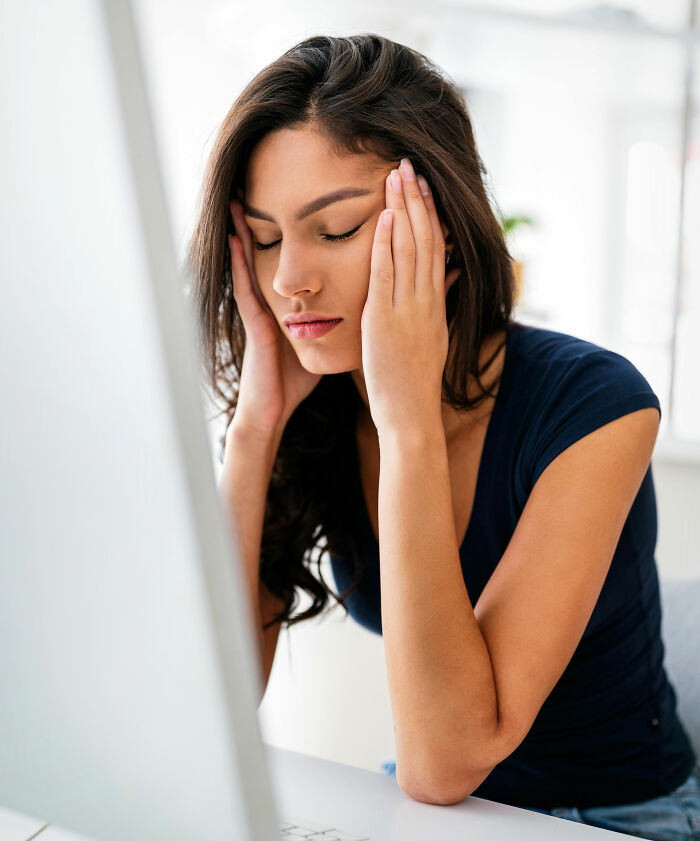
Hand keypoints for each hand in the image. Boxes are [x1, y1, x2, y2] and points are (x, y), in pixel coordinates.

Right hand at [227, 198, 322, 441]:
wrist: (276, 408)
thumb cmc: (297, 379)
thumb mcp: (321, 343)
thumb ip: (338, 324)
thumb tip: (368, 310)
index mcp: (295, 301)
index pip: (301, 258)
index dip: (305, 232)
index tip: (313, 200)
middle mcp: (275, 298)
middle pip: (276, 252)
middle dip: (275, 221)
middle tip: (271, 185)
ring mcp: (261, 307)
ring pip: (254, 260)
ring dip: (247, 230)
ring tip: (241, 197)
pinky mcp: (254, 321)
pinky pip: (244, 284)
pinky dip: (237, 260)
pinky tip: (233, 237)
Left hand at [361, 159, 459, 435]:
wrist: (411, 414)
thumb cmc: (414, 382)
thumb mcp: (432, 337)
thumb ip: (437, 303)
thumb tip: (447, 275)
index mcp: (435, 304)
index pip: (435, 249)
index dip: (429, 214)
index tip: (423, 186)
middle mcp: (425, 301)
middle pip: (425, 240)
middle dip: (417, 200)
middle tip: (409, 165)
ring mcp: (407, 309)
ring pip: (408, 249)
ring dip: (402, 210)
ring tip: (396, 176)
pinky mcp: (385, 319)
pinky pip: (386, 275)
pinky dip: (384, 244)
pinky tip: (381, 217)